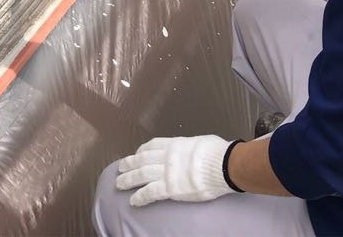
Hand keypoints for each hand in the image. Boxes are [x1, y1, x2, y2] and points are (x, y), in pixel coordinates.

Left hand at [115, 135, 234, 207]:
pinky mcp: (170, 188)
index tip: (136, 154)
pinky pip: (150, 192)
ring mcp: (167, 172)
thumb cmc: (218, 152)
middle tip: (120, 168)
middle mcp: (166, 157)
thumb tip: (195, 149)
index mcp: (174, 144)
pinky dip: (140, 197)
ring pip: (141, 175)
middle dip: (129, 164)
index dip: (141, 150)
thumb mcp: (201, 141)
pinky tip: (133, 201)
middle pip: (142, 159)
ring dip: (128, 180)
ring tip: (119, 184)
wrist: (223, 165)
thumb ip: (191, 146)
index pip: (152, 146)